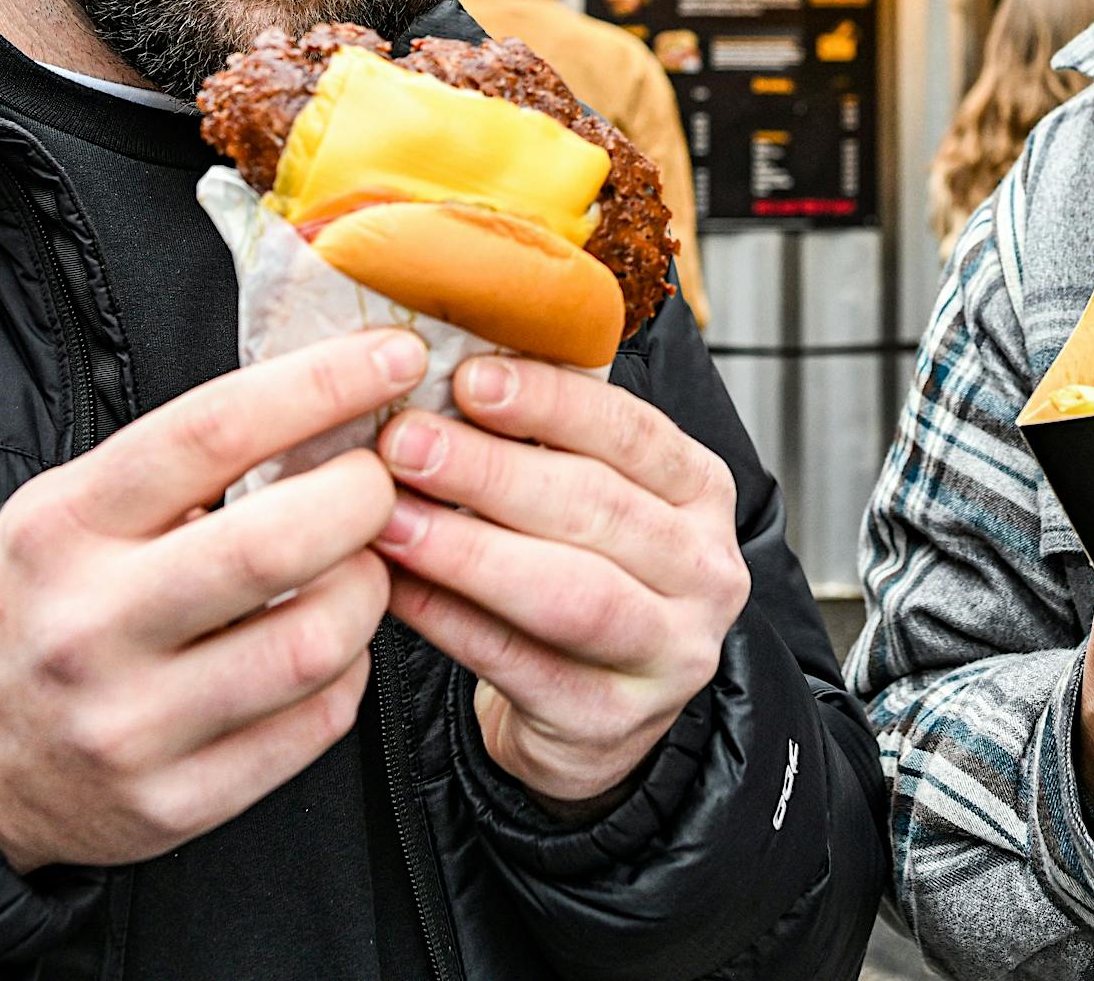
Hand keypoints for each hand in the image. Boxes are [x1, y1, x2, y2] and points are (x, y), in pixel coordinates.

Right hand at [0, 327, 426, 872]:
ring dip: (367, 588)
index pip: (214, 430)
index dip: (323, 384)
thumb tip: (336, 388)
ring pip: (316, 641)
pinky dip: (347, 670)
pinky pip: (318, 722)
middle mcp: (90, 627)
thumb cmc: (50, 597)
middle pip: (280, 543)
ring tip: (352, 567)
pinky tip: (321, 645)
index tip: (396, 354)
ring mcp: (130, 725)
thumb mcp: (78, 504)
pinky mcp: (173, 802)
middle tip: (378, 481)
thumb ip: (191, 456)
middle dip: (365, 495)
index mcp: (66, 525)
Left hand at [376, 354, 751, 806]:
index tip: (468, 377)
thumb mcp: (596, 496)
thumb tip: (444, 372)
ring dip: (468, 548)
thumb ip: (546, 441)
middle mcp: (704, 568)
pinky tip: (396, 586)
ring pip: (566, 591)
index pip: (631, 431)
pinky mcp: (609, 721)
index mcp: (701, 491)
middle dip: (489, 471)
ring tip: (389, 517)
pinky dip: (449, 620)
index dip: (548, 402)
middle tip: (404, 442)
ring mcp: (668, 651)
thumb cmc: (583, 571)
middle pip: (595, 507)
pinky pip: (517, 662)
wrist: (596, 711)